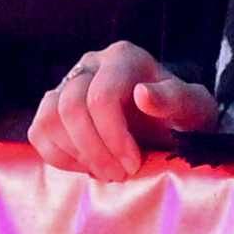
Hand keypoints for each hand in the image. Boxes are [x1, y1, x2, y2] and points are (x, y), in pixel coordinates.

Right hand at [30, 39, 224, 181]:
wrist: (169, 126)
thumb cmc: (182, 118)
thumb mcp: (194, 109)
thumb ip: (176, 99)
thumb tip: (142, 94)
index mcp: (124, 58)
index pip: (101, 97)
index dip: (113, 137)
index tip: (133, 164)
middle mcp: (91, 64)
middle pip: (71, 107)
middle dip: (95, 150)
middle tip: (120, 175)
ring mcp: (67, 83)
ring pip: (49, 118)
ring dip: (76, 154)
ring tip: (106, 171)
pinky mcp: (53, 107)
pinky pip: (39, 131)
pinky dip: (59, 156)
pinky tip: (88, 165)